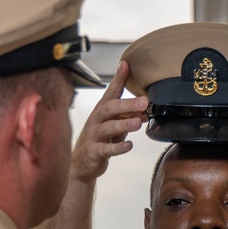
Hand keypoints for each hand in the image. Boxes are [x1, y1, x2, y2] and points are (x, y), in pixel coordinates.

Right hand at [70, 60, 147, 184]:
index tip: (126, 65)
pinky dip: (118, 147)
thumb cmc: (100, 140)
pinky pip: (106, 149)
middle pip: (110, 108)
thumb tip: (146, 113)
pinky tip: (129, 145)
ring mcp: (94, 135)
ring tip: (138, 123)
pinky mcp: (94, 152)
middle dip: (127, 104)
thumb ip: (128, 118)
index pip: (111, 92)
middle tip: (144, 101)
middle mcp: (96, 120)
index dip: (118, 79)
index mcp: (102, 110)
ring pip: (108, 127)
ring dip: (124, 124)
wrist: (82, 163)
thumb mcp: (115, 126)